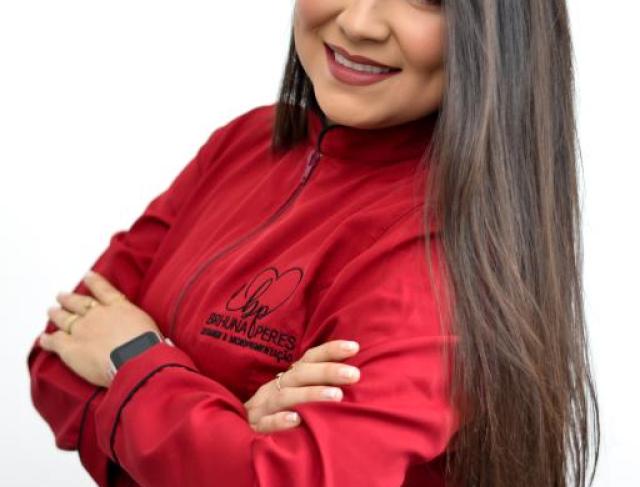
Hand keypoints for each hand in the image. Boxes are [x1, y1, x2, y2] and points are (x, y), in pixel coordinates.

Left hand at [39, 270, 163, 387]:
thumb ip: (138, 322)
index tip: (87, 276)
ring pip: (65, 318)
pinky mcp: (70, 348)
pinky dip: (48, 340)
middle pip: (79, 303)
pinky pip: (55, 342)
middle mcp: (98, 314)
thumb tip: (139, 326)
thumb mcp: (149, 325)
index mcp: (118, 307)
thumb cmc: (147, 344)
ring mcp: (82, 329)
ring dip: (57, 314)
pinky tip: (44, 339)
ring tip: (51, 310)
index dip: (94, 282)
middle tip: (61, 295)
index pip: (104, 290)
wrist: (135, 358)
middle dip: (69, 299)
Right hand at [244, 340, 360, 433]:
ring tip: (336, 396)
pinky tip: (296, 420)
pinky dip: (280, 421)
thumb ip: (318, 384)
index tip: (354, 347)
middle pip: (300, 374)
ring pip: (285, 396)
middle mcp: (275, 387)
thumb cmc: (278, 411)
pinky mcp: (255, 428)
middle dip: (327, 372)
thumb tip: (353, 374)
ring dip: (311, 394)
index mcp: (288, 378)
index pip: (309, 359)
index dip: (330, 351)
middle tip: (354, 374)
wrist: (236, 430)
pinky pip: (266, 423)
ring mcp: (264, 407)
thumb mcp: (295, 393)